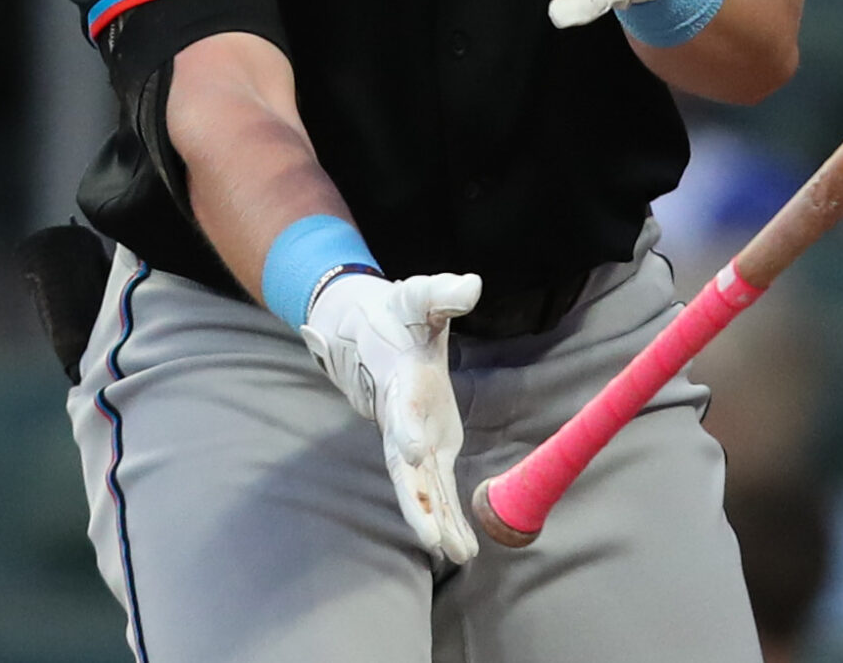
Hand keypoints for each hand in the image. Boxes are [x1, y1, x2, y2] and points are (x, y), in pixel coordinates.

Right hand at [300, 270, 482, 562]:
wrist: (371, 333)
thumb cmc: (398, 314)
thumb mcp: (420, 298)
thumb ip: (444, 293)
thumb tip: (472, 285)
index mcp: (400, 387)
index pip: (400, 413)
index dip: (404, 431)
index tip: (414, 451)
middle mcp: (402, 422)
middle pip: (404, 471)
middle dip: (417, 504)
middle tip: (432, 537)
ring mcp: (414, 439)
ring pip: (421, 489)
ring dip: (438, 522)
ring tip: (460, 556)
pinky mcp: (432, 446)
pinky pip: (437, 488)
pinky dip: (449, 517)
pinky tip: (465, 549)